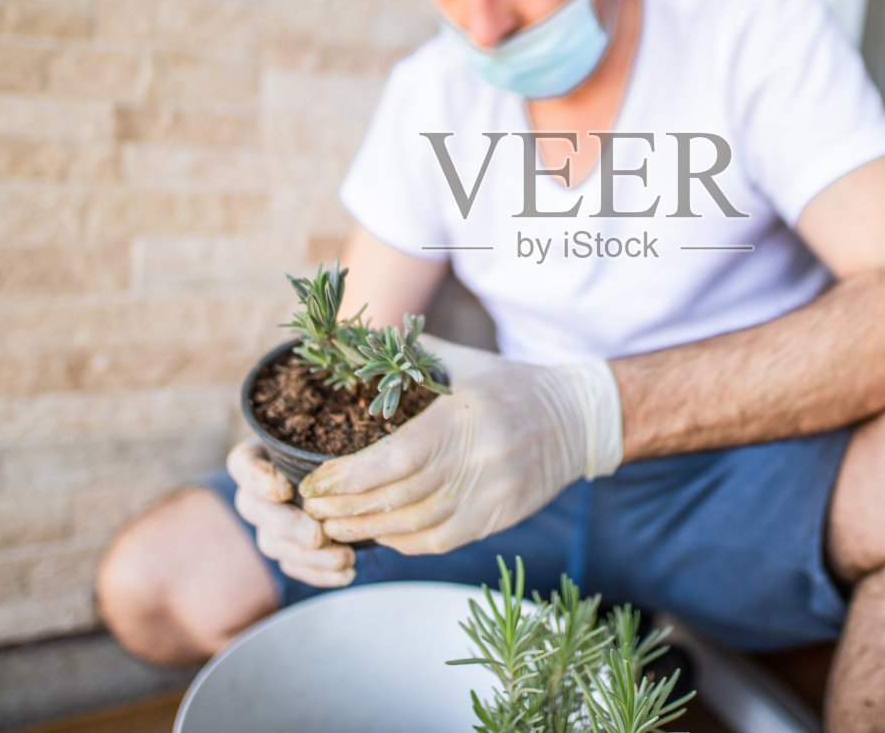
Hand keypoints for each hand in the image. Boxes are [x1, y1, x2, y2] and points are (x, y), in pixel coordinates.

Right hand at [225, 439, 355, 587]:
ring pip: (274, 545)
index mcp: (258, 455)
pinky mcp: (286, 549)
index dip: (258, 480)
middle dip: (288, 527)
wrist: (345, 469)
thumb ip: (330, 431)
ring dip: (309, 557)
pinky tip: (347, 574)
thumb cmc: (337, 438)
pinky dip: (319, 574)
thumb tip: (348, 442)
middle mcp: (256, 491)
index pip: (243, 466)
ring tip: (346, 558)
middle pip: (256, 511)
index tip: (283, 489)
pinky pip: (293, 566)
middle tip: (317, 536)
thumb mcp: (330, 430)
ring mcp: (268, 523)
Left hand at [298, 335, 622, 555]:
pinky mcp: (500, 518)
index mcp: (463, 417)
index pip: (397, 458)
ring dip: (369, 531)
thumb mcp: (461, 361)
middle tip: (310, 508)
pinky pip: (443, 540)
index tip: (315, 481)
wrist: (575, 418)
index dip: (350, 477)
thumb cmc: (508, 385)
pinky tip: (379, 535)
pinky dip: (405, 542)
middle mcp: (479, 460)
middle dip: (347, 508)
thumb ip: (407, 355)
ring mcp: (492, 494)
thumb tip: (348, 342)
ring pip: (418, 526)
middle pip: (401, 498)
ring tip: (331, 527)